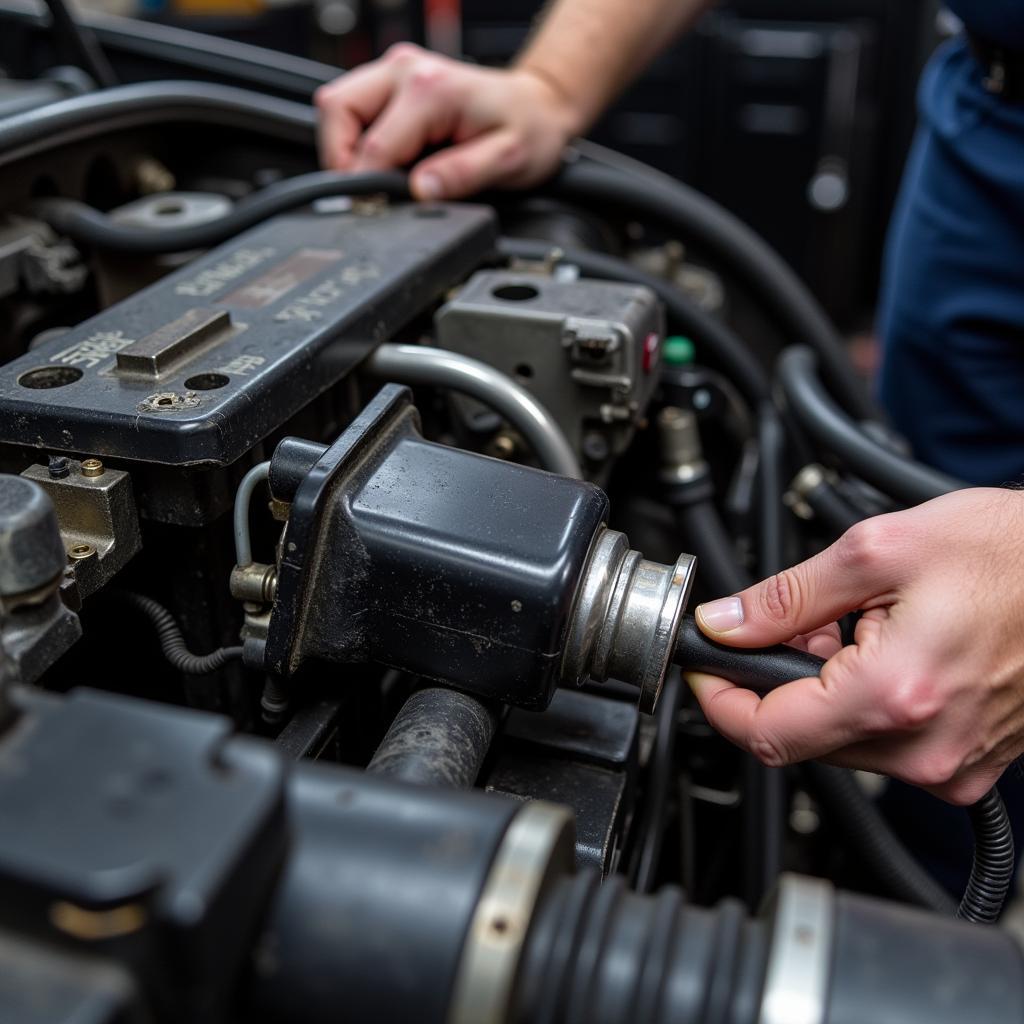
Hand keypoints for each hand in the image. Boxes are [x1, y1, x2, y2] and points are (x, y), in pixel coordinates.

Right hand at [314, 44, 582, 199]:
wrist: (538, 106)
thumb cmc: (527, 128)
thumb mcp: (506, 160)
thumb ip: (460, 176)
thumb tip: (419, 191)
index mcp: (431, 90)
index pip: (372, 147)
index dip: (366, 187)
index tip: (374, 210)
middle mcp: (406, 70)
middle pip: (336, 110)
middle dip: (341, 159)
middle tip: (368, 193)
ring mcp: (396, 70)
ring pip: (338, 106)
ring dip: (346, 147)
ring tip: (379, 177)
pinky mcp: (392, 79)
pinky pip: (353, 106)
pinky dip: (358, 137)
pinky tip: (388, 158)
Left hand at [687, 487, 1023, 804]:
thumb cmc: (1011, 553)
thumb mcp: (878, 551)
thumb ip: (786, 596)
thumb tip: (726, 622)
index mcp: (895, 696)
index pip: (766, 733)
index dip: (719, 698)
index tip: (705, 666)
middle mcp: (926, 749)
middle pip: (800, 737)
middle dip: (779, 678)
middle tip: (800, 619)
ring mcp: (954, 763)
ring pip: (842, 740)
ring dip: (824, 686)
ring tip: (858, 622)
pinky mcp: (971, 760)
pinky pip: (888, 742)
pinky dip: (866, 700)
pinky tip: (889, 649)